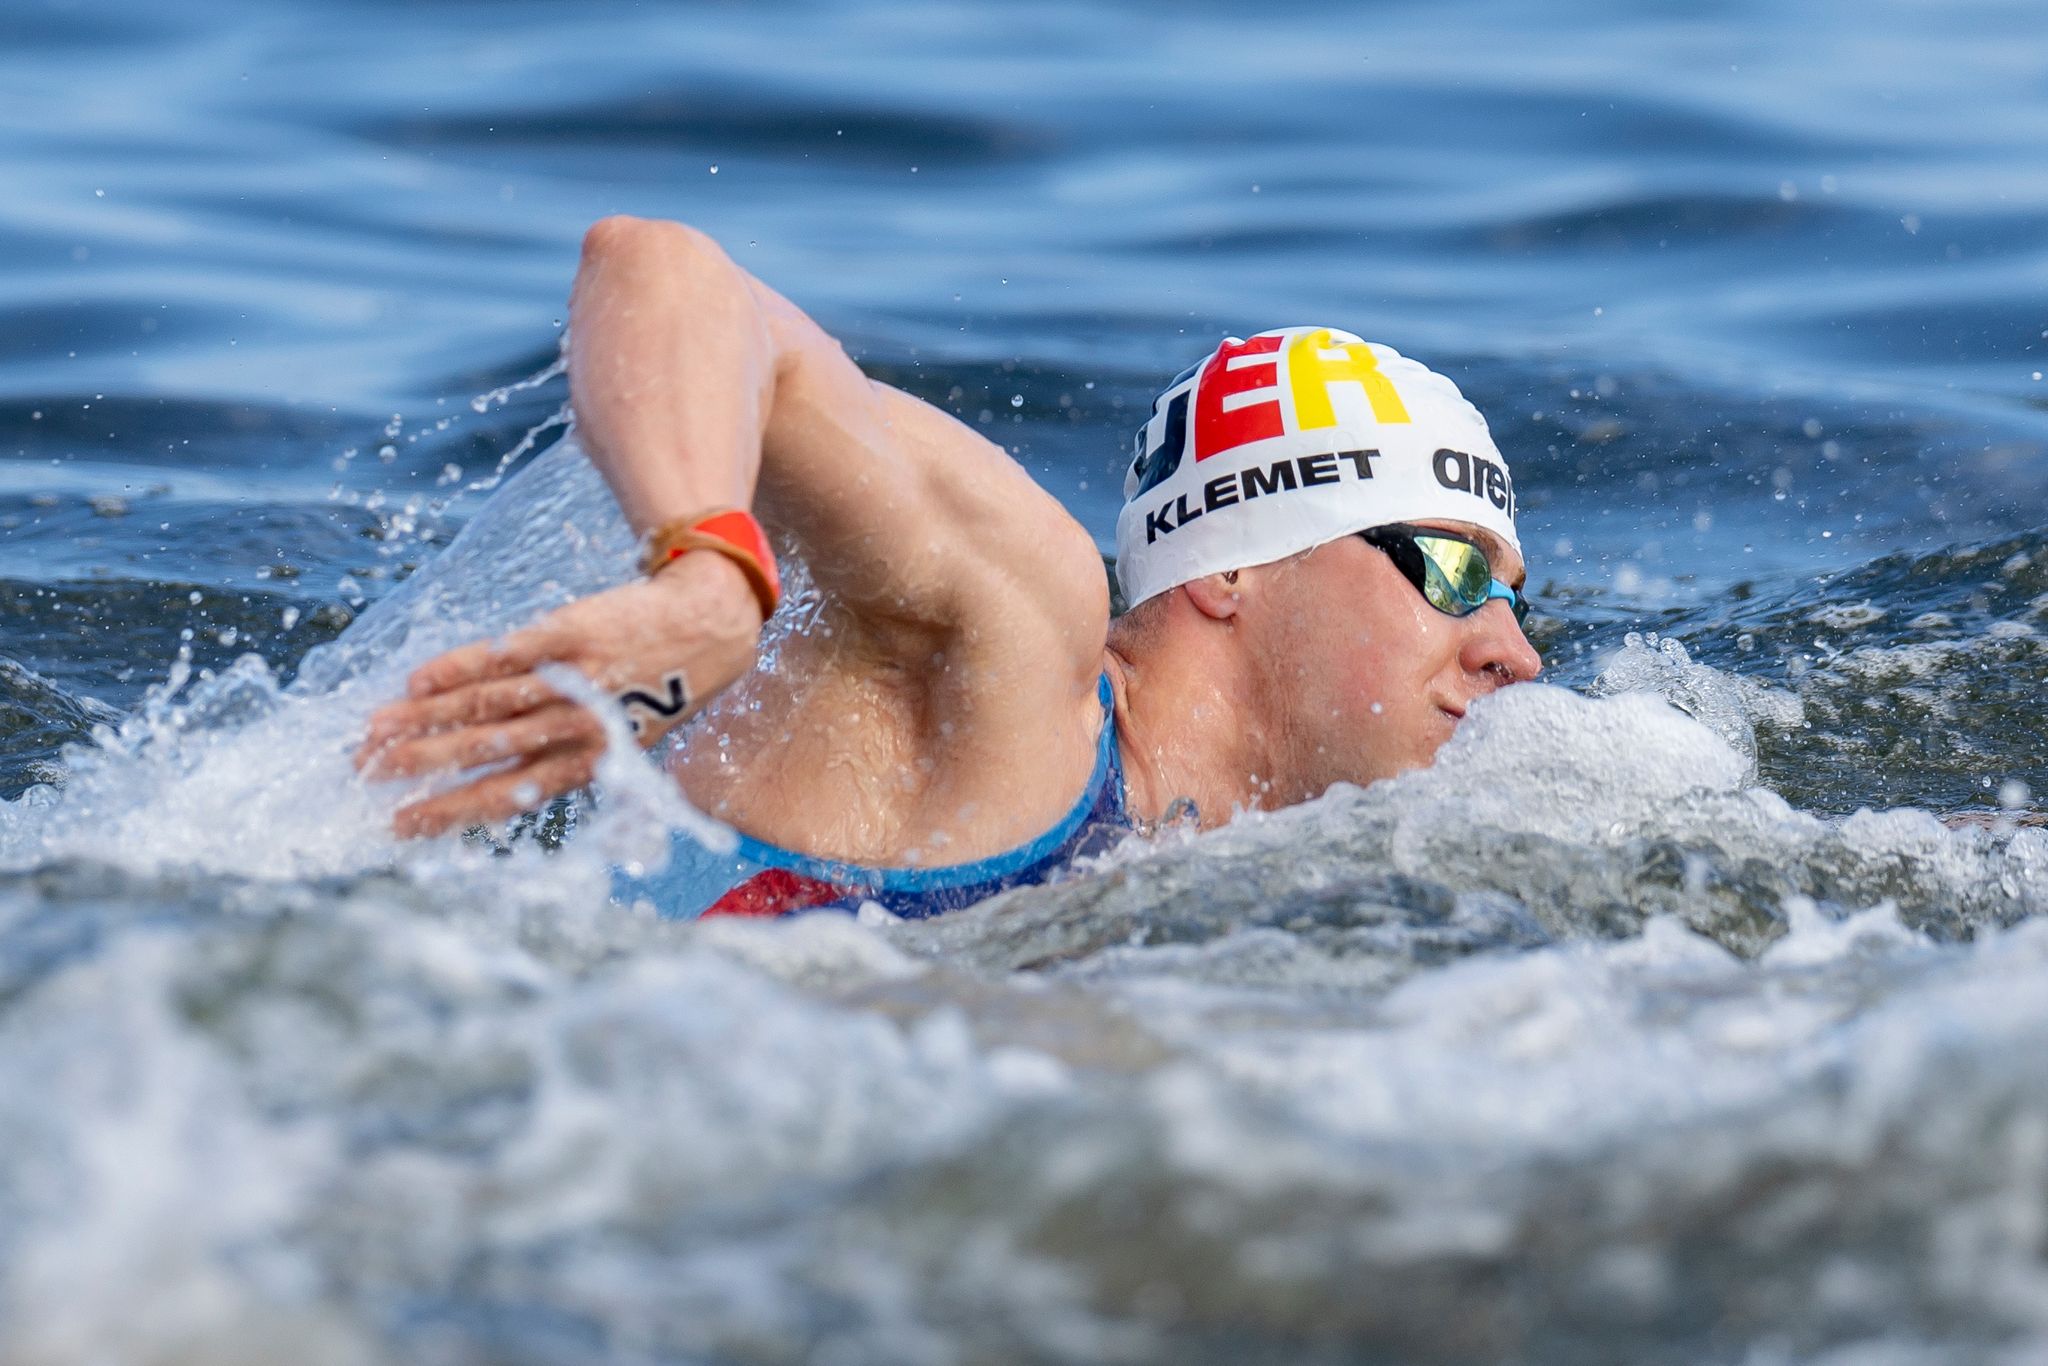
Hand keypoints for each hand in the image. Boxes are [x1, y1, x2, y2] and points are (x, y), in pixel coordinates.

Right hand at [356, 550, 764, 837]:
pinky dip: (457, 667)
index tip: (399, 822)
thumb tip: (498, 786)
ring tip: (375, 730)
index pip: (507, 794)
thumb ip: (567, 762)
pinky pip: (502, 655)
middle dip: (420, 763)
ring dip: (423, 718)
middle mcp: (576, 725)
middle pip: (484, 750)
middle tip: (366, 773)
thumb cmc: (663, 689)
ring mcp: (570, 678)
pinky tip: (417, 680)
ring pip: (485, 704)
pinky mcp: (568, 634)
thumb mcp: (626, 742)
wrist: (708, 623)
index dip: (449, 810)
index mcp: (588, 762)